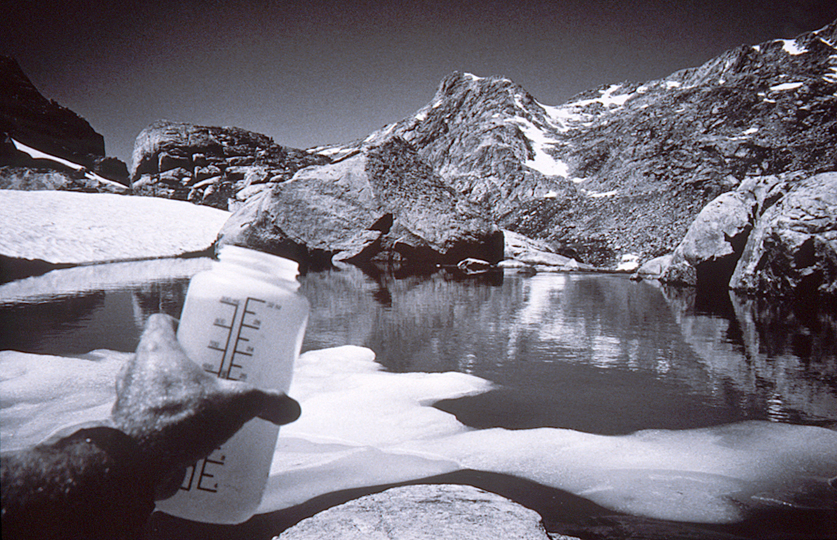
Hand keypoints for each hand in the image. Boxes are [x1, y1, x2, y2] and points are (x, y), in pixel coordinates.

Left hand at [111, 314, 299, 496]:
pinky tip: (189, 438)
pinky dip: (165, 425)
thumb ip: (265, 401)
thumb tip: (291, 408)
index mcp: (157, 350)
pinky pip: (148, 419)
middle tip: (210, 376)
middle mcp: (135, 370)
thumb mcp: (235, 404)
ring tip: (202, 410)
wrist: (136, 466)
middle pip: (158, 356)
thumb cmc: (180, 420)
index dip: (180, 325)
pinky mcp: (126, 429)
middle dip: (184, 366)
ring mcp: (126, 400)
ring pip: (151, 388)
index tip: (200, 337)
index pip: (161, 322)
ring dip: (173, 396)